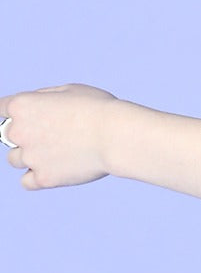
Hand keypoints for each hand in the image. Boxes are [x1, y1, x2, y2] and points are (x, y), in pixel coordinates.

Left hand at [0, 84, 118, 189]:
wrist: (116, 136)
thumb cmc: (98, 109)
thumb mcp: (69, 90)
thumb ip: (43, 98)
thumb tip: (34, 106)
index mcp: (22, 105)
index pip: (0, 108)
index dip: (14, 112)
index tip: (28, 116)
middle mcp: (19, 131)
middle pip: (6, 136)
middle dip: (24, 134)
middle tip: (51, 134)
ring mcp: (30, 157)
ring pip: (15, 160)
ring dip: (31, 156)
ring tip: (58, 151)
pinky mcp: (43, 179)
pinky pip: (27, 181)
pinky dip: (37, 176)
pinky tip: (56, 168)